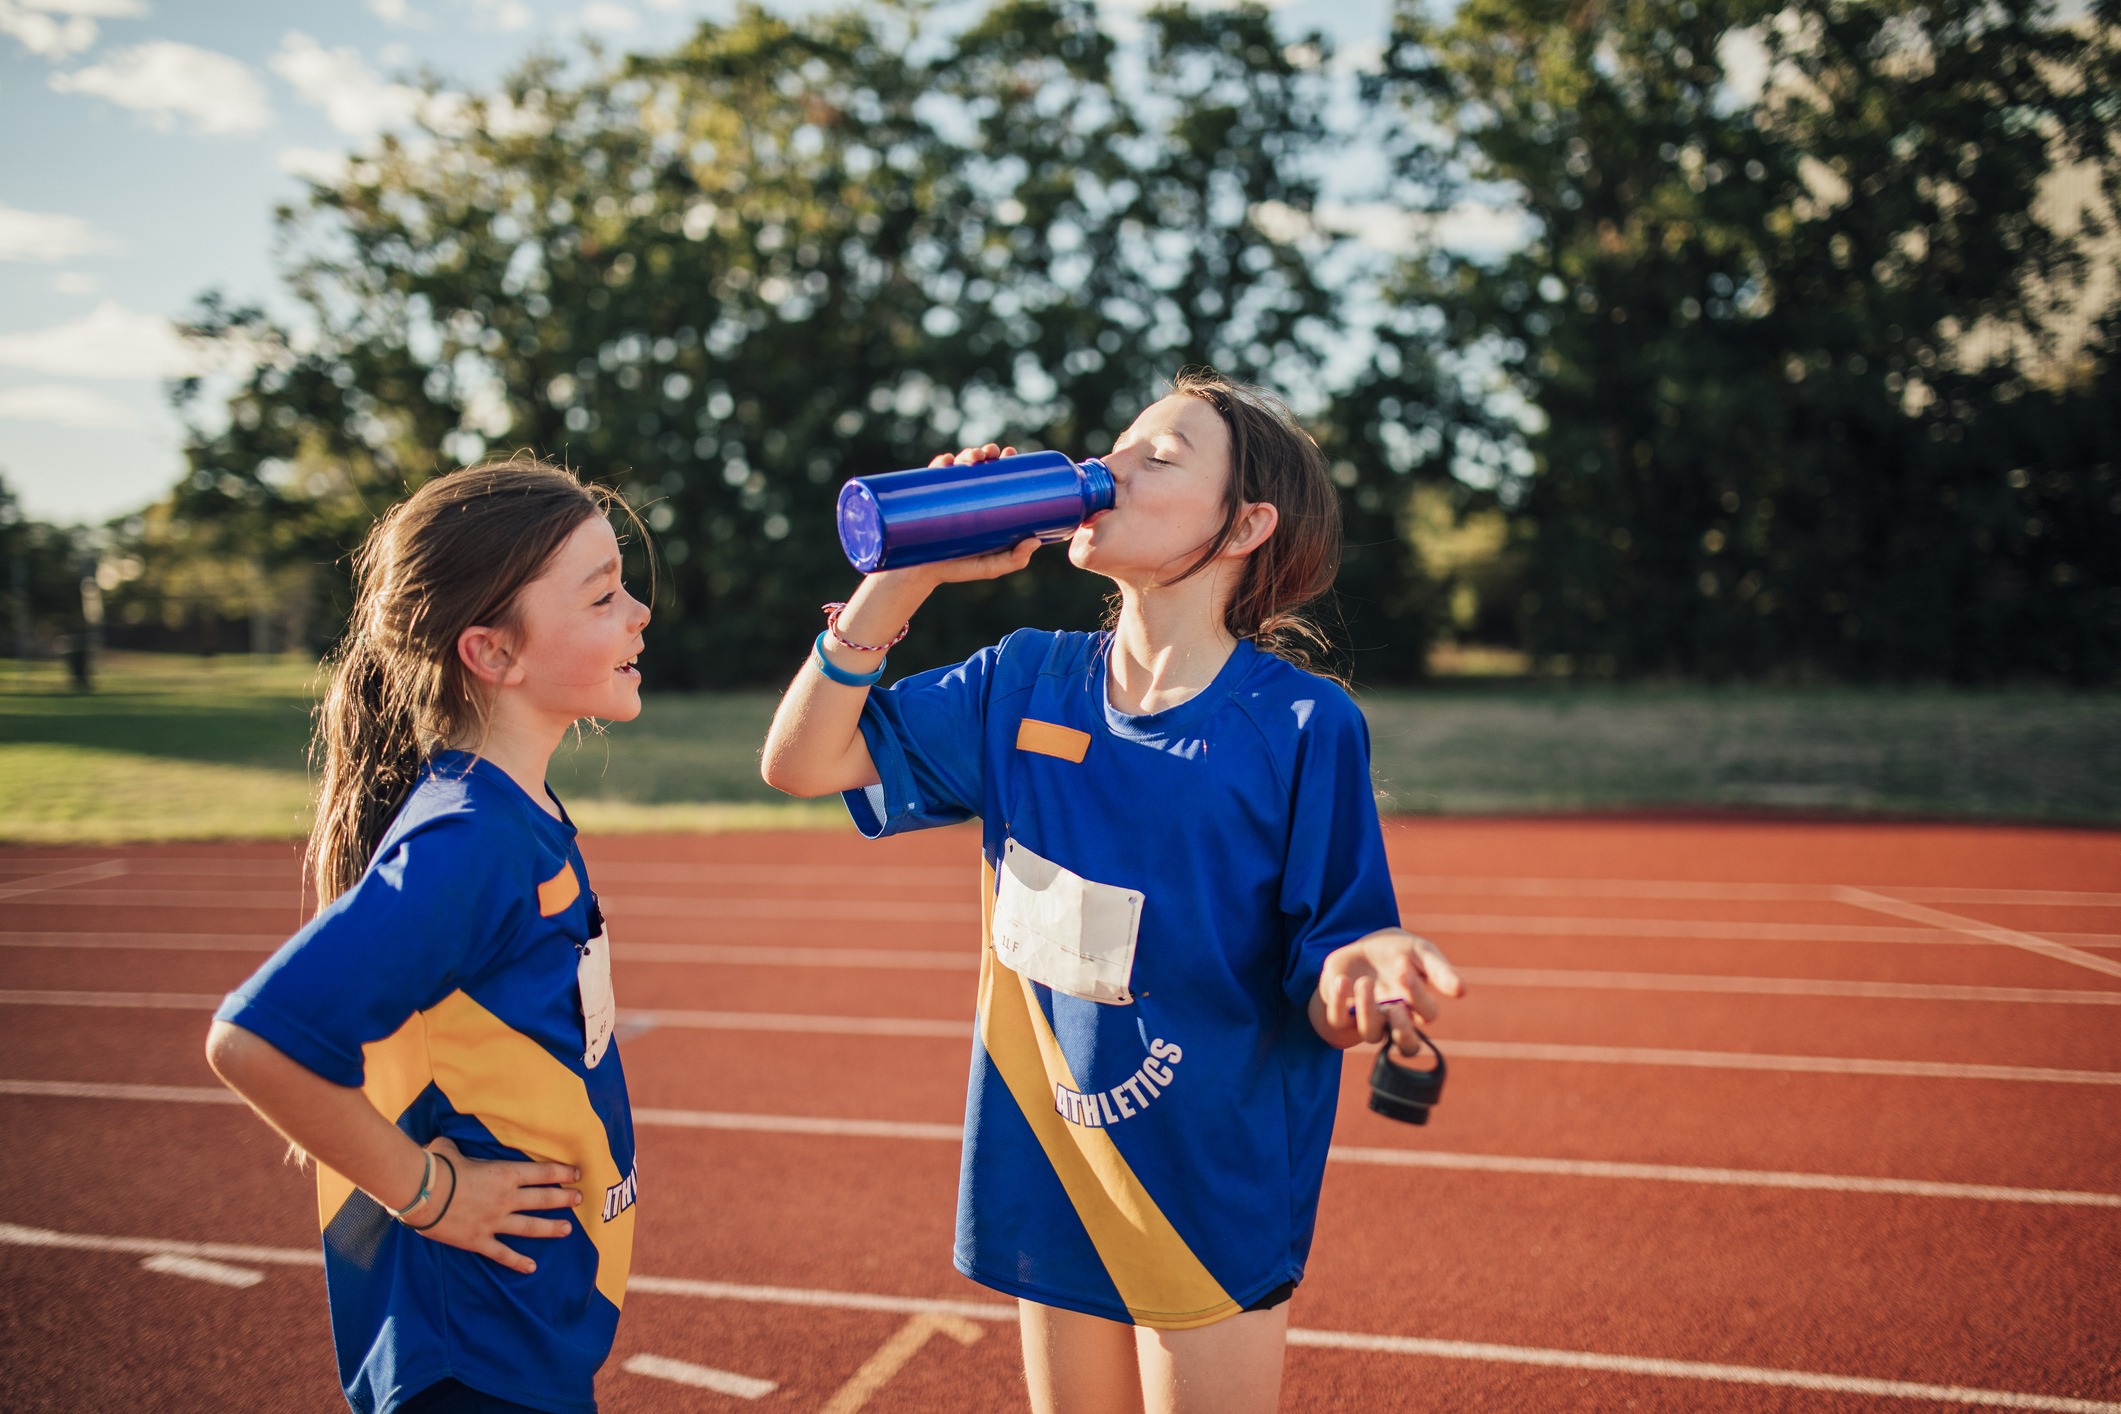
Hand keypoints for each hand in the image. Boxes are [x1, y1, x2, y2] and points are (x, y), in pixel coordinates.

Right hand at [409, 1136, 582, 1274]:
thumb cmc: (436, 1165)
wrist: (421, 1192)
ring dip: (551, 1228)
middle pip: (543, 1199)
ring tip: (567, 1229)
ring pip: (531, 1227)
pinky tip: (531, 1268)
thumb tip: (445, 1144)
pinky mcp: (479, 1240)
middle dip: (564, 1199)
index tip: (577, 1174)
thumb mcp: (450, 1148)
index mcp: (505, 1173)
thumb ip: (456, 1148)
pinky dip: (517, 1262)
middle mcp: (506, 1198)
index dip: (562, 1173)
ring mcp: (494, 1221)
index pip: (542, 1173)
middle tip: (579, 1199)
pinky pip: (503, 1254)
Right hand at [877, 443, 1039, 585]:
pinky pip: (933, 474)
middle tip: (990, 454)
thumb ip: (1014, 559)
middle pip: (980, 464)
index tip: (1009, 454)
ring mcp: (947, 495)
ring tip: (973, 457)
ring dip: (967, 453)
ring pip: (959, 464)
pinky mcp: (927, 498)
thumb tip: (1036, 540)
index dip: (1005, 461)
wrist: (922, 573)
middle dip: (986, 451)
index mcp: (986, 505)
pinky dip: (941, 463)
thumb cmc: (959, 569)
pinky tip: (948, 461)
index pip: (998, 476)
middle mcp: (967, 495)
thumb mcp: (991, 567)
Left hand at [1312, 928, 1463, 1055]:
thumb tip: (1462, 991)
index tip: (1404, 967)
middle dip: (1402, 1029)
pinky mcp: (1340, 1015)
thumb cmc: (1398, 952)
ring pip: (1371, 1034)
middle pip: (1406, 1045)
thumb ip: (1440, 971)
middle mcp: (1394, 1020)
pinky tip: (1341, 980)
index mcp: (1417, 1007)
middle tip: (1395, 1005)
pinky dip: (1338, 1002)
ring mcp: (1367, 1020)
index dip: (1418, 996)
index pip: (1427, 1015)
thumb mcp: (1421, 953)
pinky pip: (1337, 1020)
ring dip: (1368, 1011)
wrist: (1361, 946)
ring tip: (1365, 982)